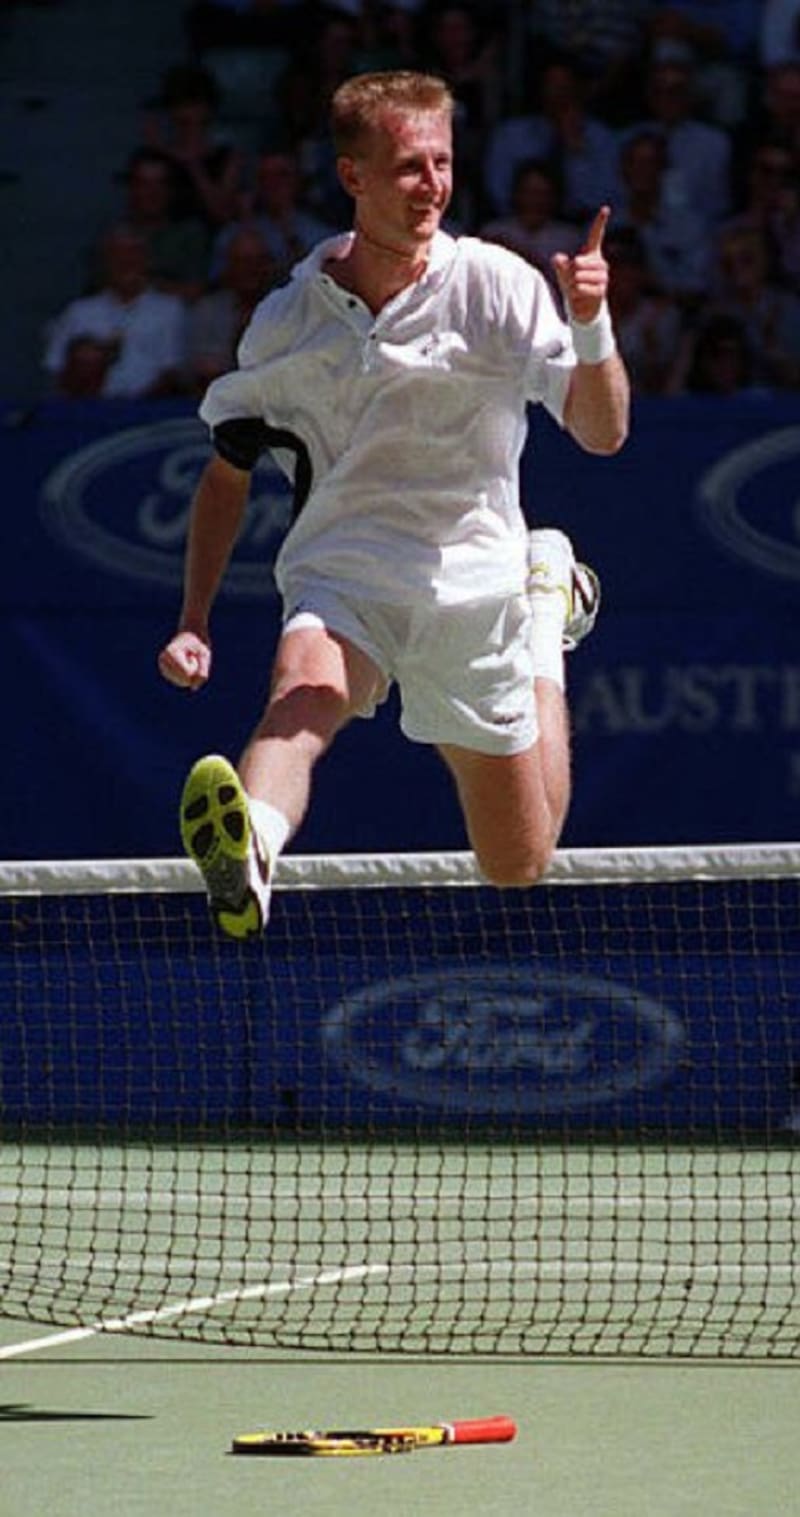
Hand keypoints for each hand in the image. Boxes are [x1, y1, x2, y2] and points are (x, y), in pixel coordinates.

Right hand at [158, 629, 210, 690]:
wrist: (190, 635)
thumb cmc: (198, 643)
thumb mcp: (204, 654)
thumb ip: (202, 671)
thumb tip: (194, 688)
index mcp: (170, 654)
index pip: (187, 674)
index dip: (195, 666)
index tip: (192, 653)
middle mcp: (163, 661)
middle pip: (185, 680)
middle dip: (193, 671)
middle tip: (190, 656)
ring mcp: (162, 668)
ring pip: (183, 682)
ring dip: (190, 673)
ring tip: (187, 660)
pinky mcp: (165, 673)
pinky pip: (183, 682)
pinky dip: (187, 675)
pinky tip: (184, 665)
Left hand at [551, 206, 610, 323]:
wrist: (582, 308)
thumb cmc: (572, 287)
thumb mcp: (563, 274)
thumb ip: (560, 265)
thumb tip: (558, 258)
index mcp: (592, 255)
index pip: (596, 236)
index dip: (600, 222)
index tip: (605, 208)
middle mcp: (601, 263)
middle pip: (578, 262)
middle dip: (569, 273)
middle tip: (571, 282)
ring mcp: (603, 277)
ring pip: (579, 276)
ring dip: (571, 284)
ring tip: (575, 289)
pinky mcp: (602, 290)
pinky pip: (582, 288)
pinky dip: (575, 293)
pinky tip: (578, 296)